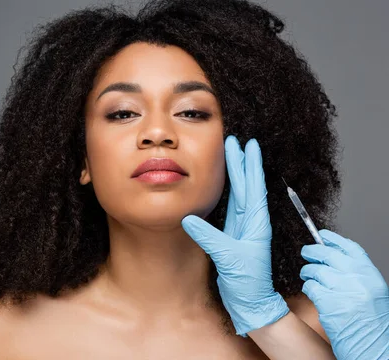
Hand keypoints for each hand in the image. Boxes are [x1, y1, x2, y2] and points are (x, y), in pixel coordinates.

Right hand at [181, 135, 288, 336]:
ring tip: (231, 157)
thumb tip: (189, 218)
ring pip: (239, 195)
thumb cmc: (248, 283)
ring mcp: (243, 229)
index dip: (250, 165)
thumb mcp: (228, 257)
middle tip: (237, 142)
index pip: (253, 187)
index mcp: (256, 223)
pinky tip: (222, 187)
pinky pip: (230, 208)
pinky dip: (226, 194)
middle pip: (246, 186)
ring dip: (235, 175)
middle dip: (241, 163)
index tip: (249, 145)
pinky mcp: (233, 237)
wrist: (252, 303)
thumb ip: (209, 237)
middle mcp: (252, 222)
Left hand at [301, 229, 388, 358]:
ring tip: (310, 278)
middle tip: (306, 253)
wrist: (376, 346)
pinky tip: (314, 294)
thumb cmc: (373, 322)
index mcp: (370, 273)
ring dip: (308, 273)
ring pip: (315, 270)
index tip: (322, 234)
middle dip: (313, 251)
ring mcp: (342, 289)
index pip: (349, 247)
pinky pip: (311, 287)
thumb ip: (355, 274)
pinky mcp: (328, 302)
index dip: (333, 238)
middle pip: (327, 254)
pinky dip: (309, 289)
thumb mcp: (372, 291)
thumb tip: (332, 257)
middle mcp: (358, 278)